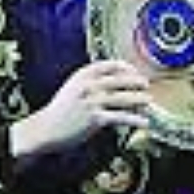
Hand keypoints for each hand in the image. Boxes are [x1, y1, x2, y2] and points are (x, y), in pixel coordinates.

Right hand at [10, 59, 150, 161]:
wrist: (45, 128)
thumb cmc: (59, 110)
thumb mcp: (72, 88)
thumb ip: (90, 83)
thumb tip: (113, 84)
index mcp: (83, 74)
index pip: (111, 65)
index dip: (126, 68)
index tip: (134, 72)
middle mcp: (89, 85)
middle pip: (121, 79)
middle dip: (137, 82)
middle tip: (146, 85)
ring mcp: (93, 101)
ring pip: (124, 98)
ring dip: (140, 100)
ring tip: (148, 102)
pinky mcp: (96, 118)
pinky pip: (121, 117)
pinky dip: (135, 120)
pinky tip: (143, 122)